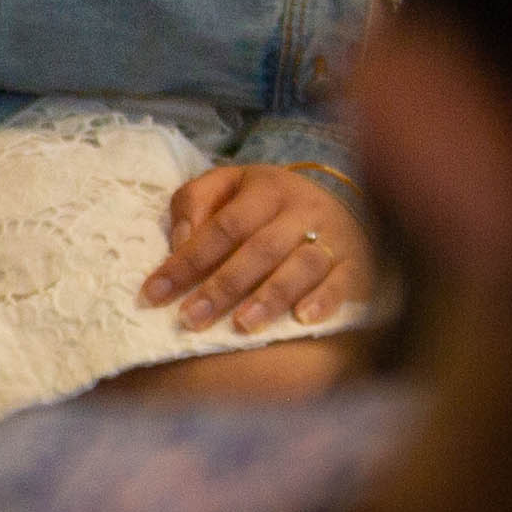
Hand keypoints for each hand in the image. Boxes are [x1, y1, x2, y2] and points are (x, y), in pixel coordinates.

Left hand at [141, 164, 370, 335]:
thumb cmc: (265, 203)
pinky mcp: (357, 262)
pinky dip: (325, 300)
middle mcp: (301, 210)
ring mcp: (333, 236)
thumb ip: (194, 204)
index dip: (186, 260)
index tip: (154, 294)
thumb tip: (179, 241)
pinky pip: (343, 281)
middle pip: (258, 249)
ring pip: (301, 265)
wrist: (338, 201)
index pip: (221, 227)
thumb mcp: (227, 186)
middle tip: (191, 318)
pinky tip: (303, 319)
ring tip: (242, 324)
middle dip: (222, 286)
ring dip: (270, 296)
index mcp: (265, 188)